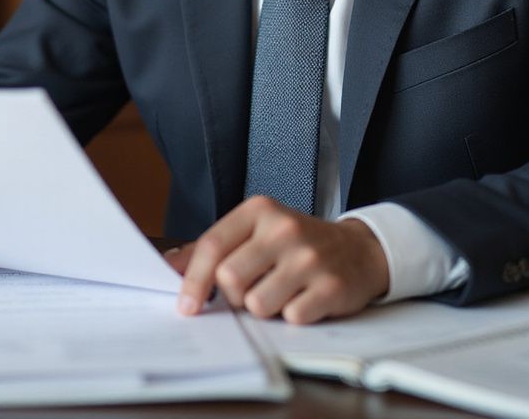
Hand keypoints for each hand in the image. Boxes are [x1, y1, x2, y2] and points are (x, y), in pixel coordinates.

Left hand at [166, 196, 388, 324]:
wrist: (358, 249)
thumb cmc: (297, 243)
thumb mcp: (256, 231)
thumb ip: (214, 247)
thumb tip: (169, 266)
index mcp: (260, 210)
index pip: (212, 246)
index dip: (193, 280)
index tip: (186, 306)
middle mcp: (284, 229)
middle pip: (230, 279)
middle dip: (235, 295)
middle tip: (253, 288)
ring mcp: (309, 257)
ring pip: (257, 304)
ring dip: (263, 308)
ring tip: (280, 292)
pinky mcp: (330, 287)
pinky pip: (290, 318)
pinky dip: (292, 316)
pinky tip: (303, 299)